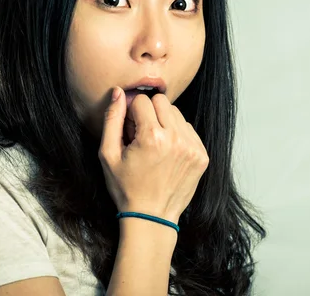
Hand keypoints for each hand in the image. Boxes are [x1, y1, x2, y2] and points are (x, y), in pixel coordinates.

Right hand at [98, 87, 208, 223]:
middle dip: (149, 113)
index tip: (129, 129)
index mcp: (152, 137)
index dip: (131, 112)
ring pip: (177, 114)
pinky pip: (188, 130)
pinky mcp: (202, 155)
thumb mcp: (108, 155)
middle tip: (141, 135)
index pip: (142, 100)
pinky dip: (177, 135)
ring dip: (164, 123)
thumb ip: (112, 119)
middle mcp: (176, 139)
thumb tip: (118, 92)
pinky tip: (167, 153)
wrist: (151, 218)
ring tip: (155, 146)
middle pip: (162, 102)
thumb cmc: (126, 188)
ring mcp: (192, 147)